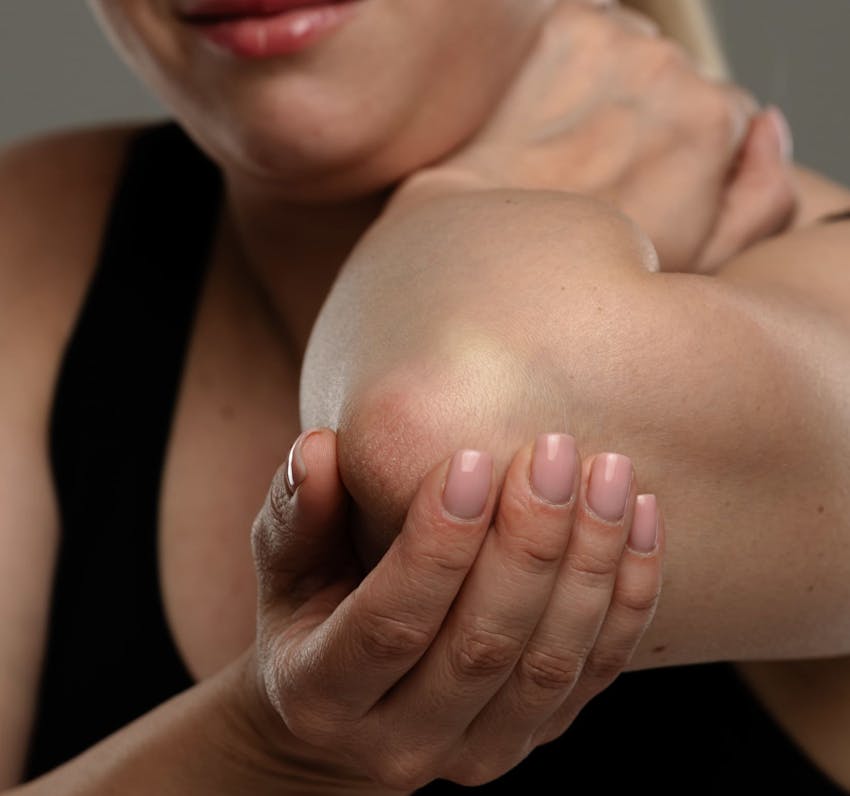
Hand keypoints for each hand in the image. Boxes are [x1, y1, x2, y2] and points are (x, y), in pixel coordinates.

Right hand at [249, 428, 663, 790]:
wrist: (349, 709)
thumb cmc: (310, 613)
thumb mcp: (284, 564)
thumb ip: (296, 510)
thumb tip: (320, 449)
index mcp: (323, 694)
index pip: (389, 625)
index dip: (435, 544)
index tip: (471, 457)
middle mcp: (402, 743)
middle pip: (482, 647)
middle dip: (527, 544)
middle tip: (553, 452)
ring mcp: (477, 751)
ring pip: (549, 665)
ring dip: (588, 564)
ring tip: (608, 474)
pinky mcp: (534, 735)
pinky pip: (595, 674)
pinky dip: (626, 598)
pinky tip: (640, 519)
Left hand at [393, 1, 794, 273]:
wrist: (486, 244)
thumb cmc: (587, 262)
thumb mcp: (697, 258)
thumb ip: (760, 198)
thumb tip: (768, 126)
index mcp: (712, 120)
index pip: (723, 113)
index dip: (681, 152)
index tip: (642, 181)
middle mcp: (672, 66)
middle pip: (678, 80)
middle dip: (648, 119)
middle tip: (599, 169)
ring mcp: (615, 40)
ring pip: (635, 53)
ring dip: (612, 88)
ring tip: (570, 143)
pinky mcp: (564, 25)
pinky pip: (592, 31)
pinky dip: (575, 67)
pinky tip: (548, 116)